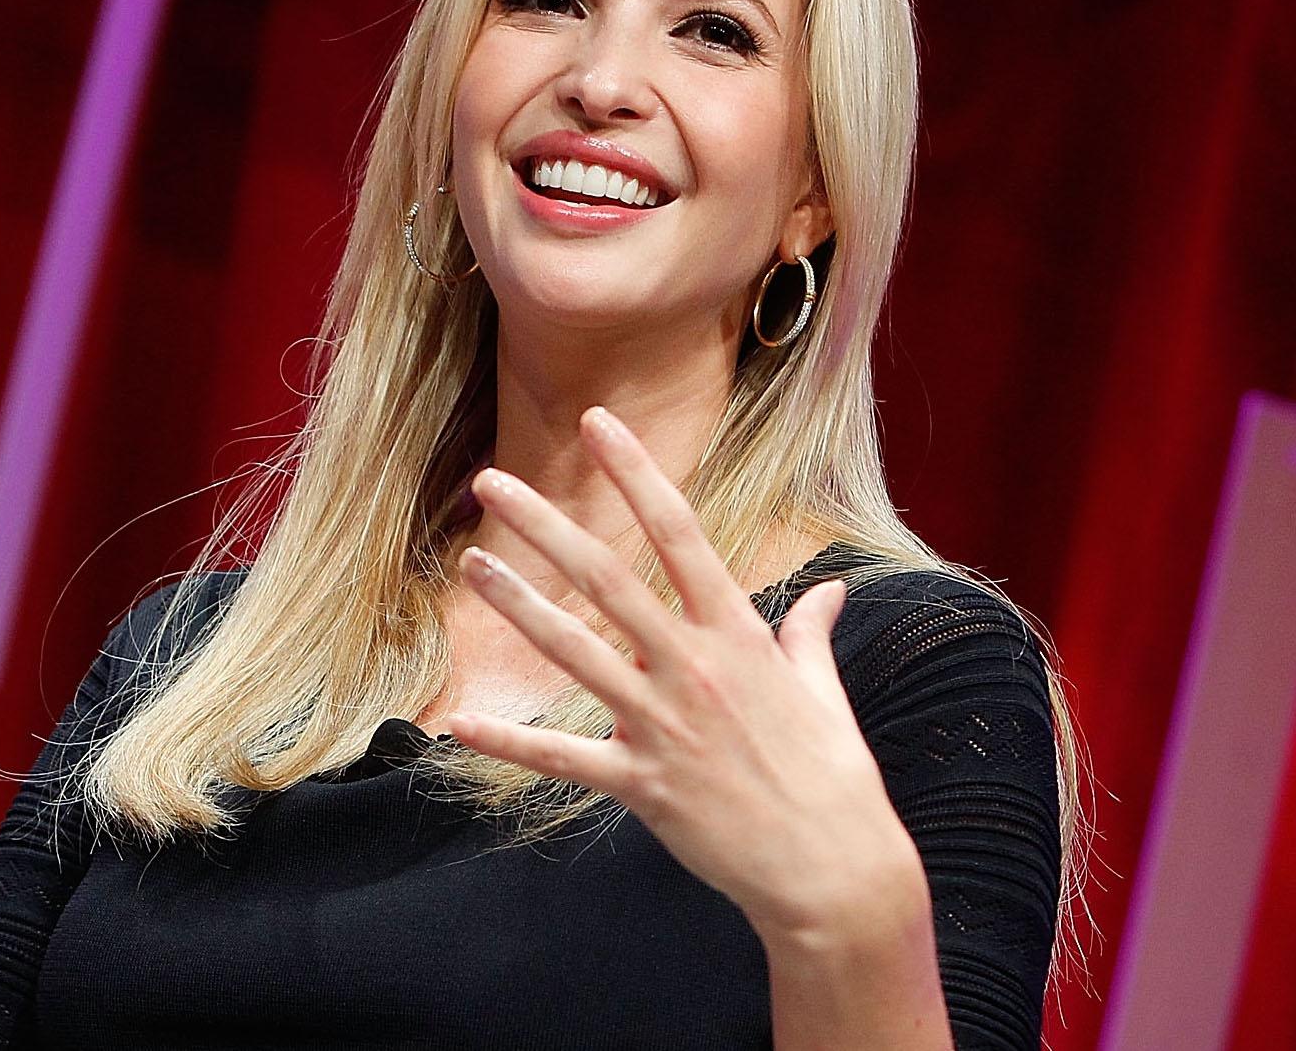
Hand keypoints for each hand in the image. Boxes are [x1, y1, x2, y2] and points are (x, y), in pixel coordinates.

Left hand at [448, 407, 928, 939]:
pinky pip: (563, 759)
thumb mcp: (823, 692)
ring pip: (575, 652)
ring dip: (518, 605)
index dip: (636, 474)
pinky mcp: (643, 784)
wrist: (834, 870)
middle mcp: (693, 668)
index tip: (599, 424)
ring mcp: (663, 726)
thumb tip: (831, 590)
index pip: (680, 533)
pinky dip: (510, 743)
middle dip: (546, 525)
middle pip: (608, 579)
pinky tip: (461, 722)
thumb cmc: (834, 778)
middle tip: (492, 480)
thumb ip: (809, 634)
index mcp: (738, 635)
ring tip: (471, 563)